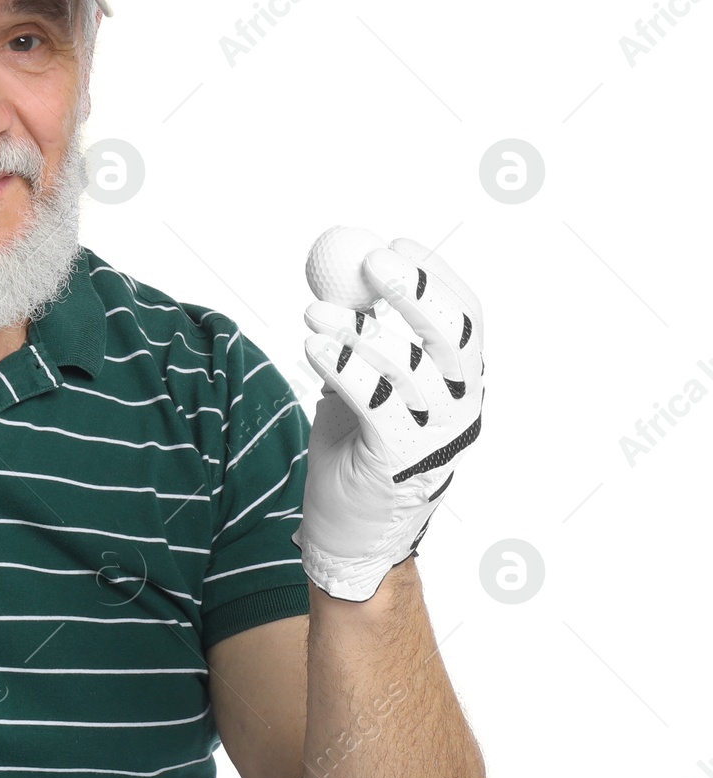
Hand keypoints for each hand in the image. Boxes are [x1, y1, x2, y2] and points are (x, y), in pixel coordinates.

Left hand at [292, 236, 484, 601]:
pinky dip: (343, 368)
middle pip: (453, 338)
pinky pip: (376, 403)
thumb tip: (339, 277)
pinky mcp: (400, 460)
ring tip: (312, 311)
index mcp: (459, 383)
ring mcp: (436, 436)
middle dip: (415, 292)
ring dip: (358, 331)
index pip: (465, 318)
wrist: (348, 535)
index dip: (436, 276)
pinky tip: (311, 347)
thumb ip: (361, 340)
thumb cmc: (354, 454)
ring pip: (409, 368)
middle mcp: (461, 408)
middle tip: (372, 260)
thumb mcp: (360, 386)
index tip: (396, 242)